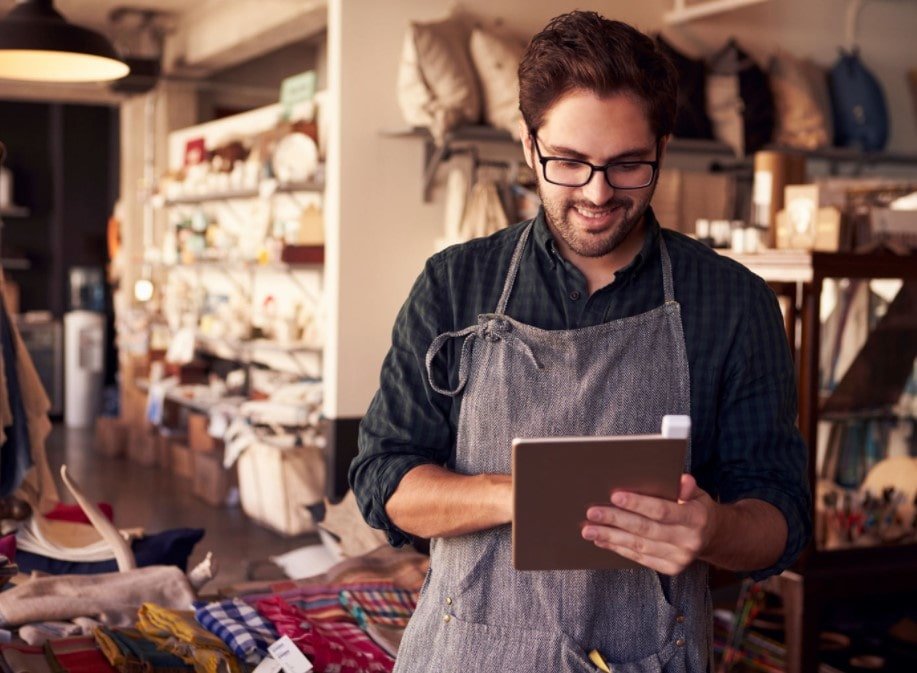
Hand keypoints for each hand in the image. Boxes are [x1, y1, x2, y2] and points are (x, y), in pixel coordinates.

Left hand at [580, 474, 718, 574]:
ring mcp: (679, 558)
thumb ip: (687, 487)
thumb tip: (682, 480)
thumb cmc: (696, 507)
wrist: (712, 536)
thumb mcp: (697, 493)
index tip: (615, 496)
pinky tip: (602, 540)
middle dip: (616, 520)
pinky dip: (618, 548)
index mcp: (696, 518)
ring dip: (611, 537)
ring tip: (589, 529)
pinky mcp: (670, 568)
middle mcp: (688, 541)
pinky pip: (639, 558)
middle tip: (592, 513)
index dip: (638, 504)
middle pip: (646, 529)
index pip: (662, 511)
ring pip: (639, 546)